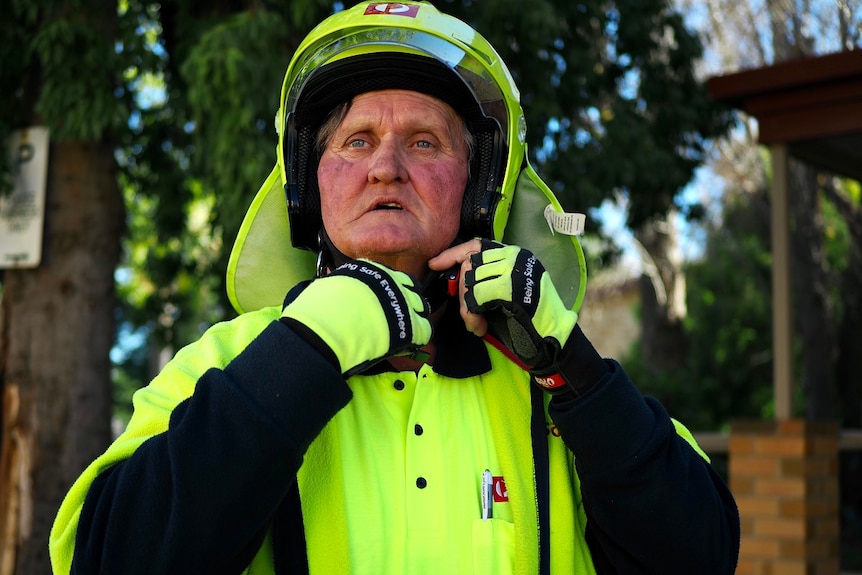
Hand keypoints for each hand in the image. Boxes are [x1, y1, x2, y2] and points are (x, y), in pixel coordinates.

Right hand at [281, 259, 431, 375]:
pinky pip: (425, 331)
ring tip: (402, 333)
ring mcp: (404, 302)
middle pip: (412, 289)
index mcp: (371, 270)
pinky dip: (416, 339)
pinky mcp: (412, 325)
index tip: (384, 304)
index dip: (390, 292)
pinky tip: (403, 346)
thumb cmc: (319, 311)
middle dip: (406, 302)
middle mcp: (392, 281)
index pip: (392, 277)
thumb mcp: (327, 285)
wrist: (326, 331)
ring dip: (414, 319)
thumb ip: (338, 282)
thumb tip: (333, 279)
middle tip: (397, 318)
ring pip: (422, 308)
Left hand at [430, 239, 578, 392]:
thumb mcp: (502, 293)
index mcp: (514, 255)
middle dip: (461, 293)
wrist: (550, 343)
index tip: (435, 264)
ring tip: (476, 323)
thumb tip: (454, 274)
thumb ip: (484, 279)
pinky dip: (472, 315)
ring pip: (471, 281)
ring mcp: (516, 271)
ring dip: (466, 308)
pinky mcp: (513, 289)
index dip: (452, 254)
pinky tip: (480, 327)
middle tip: (469, 315)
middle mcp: (516, 257)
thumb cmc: (524, 321)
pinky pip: (477, 297)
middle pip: (469, 264)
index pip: (477, 245)